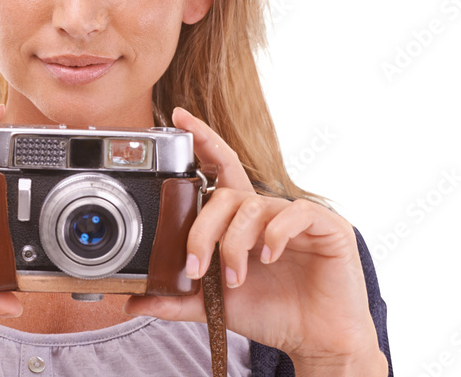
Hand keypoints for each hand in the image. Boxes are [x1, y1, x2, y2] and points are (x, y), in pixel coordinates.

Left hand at [124, 108, 387, 374]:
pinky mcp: (327, 226)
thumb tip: (133, 302)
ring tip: (234, 277)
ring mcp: (297, 217)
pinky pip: (295, 213)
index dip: (201, 141)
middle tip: (195, 266)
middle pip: (225, 195)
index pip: (219, 169)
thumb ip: (176, 300)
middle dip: (203, 230)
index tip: (177, 118)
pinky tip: (268, 257)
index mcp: (241, 220)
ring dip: (234, 244)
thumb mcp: (215, 306)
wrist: (316, 341)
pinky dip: (275, 234)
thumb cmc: (272, 313)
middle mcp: (267, 211)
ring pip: (253, 208)